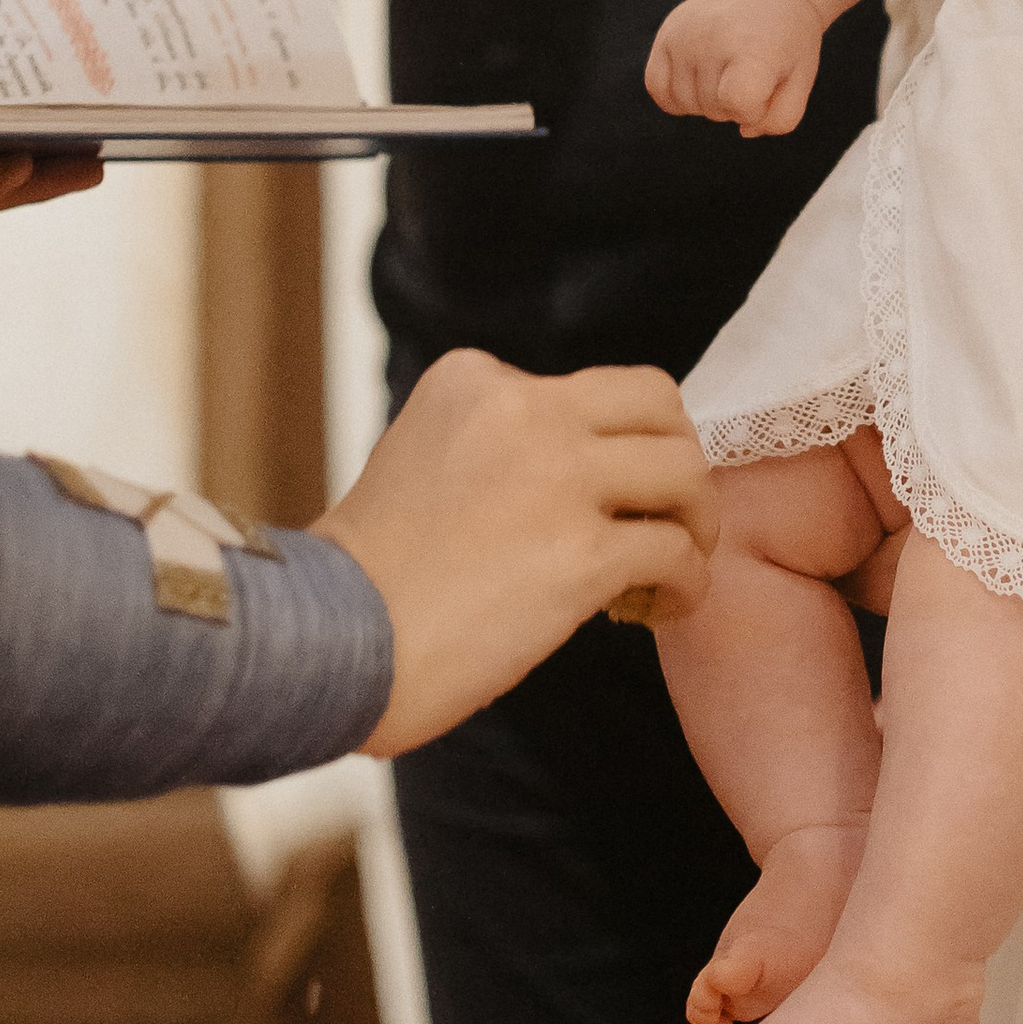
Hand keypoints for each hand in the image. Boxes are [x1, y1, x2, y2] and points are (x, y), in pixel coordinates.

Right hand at [319, 350, 719, 753]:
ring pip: (686, 471)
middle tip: (671, 513)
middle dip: (678, 458)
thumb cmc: (366, 576)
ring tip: (676, 564)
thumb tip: (578, 475)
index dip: (611, 444)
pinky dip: (687, 583)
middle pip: (659, 405)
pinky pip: (677, 552)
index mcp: (477, 380)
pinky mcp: (582, 553)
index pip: (589, 390)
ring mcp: (559, 478)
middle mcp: (526, 410)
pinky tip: (660, 609)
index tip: (597, 500)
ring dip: (695, 521)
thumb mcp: (421, 457)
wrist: (327, 642)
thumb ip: (495, 446)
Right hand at [647, 0, 819, 133]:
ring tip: (729, 66)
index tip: (766, 87)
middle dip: (737, 104)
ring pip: (687, 104)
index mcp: (753, 48)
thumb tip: (743, 129)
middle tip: (752, 68)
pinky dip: (678, 95)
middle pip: (716, 110)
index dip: (754, 110)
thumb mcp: (800, 79)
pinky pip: (658, 89)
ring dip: (710, 99)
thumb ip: (780, 118)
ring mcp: (684, 36)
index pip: (737, 102)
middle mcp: (712, 38)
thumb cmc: (786, 43)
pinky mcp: (665, 36)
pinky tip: (701, 76)